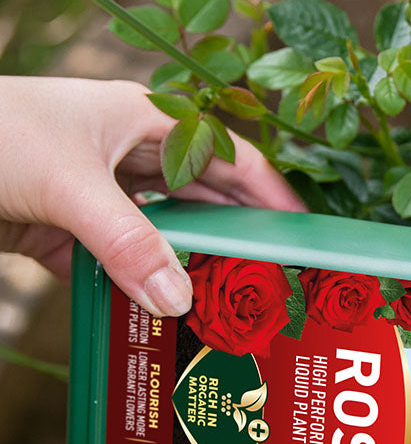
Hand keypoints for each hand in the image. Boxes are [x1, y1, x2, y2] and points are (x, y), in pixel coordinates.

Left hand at [0, 76, 305, 317]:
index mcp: (147, 121)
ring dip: (190, 274)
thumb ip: (128, 242)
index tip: (307, 241)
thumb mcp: (69, 184)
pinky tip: (162, 322)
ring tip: (229, 315)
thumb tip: (180, 302)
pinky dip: (138, 293)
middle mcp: (131, 158)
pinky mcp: (70, 234)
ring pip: (166, 240)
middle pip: (206, 206)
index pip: (233, 160)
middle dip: (240, 244)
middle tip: (275, 290)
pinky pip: (121, 268)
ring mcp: (101, 197)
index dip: (274, 198)